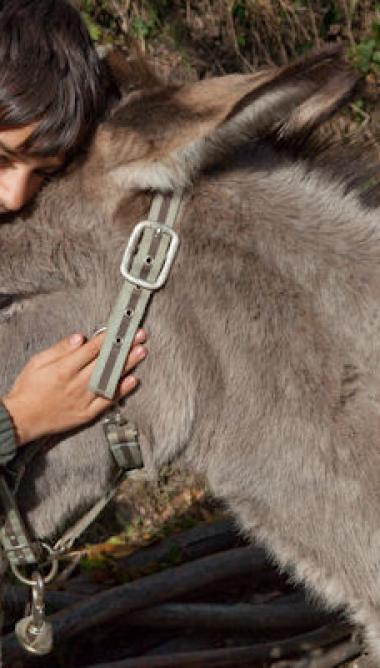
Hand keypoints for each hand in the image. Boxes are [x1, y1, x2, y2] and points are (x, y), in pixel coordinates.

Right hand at [2, 330, 146, 445]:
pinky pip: (108, 401)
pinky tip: (133, 380)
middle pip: (105, 362)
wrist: (21, 419)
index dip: (108, 337)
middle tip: (140, 337)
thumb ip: (60, 349)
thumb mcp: (37, 362)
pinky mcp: (87, 413)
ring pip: (110, 379)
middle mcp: (76, 384)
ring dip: (127, 365)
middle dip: (124, 348)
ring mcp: (83, 400)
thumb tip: (81, 338)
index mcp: (63, 369)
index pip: (91, 349)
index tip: (121, 328)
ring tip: (141, 352)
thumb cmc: (28, 389)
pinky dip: (121, 390)